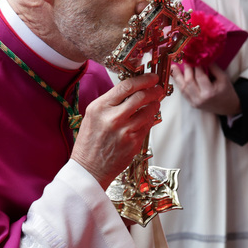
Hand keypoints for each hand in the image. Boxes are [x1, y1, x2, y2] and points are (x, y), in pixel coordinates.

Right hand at [72, 73, 163, 189]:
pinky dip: (150, 119)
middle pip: (141, 96)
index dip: (143, 79)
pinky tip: (147, 118)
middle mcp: (113, 118)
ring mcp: (125, 131)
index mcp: (100, 107)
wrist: (88, 169)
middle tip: (158, 88)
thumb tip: (132, 90)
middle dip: (154, 90)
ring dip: (155, 105)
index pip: (127, 86)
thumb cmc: (89, 143)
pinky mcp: (134, 143)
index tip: (151, 77)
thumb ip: (111, 102)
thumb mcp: (93, 115)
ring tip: (154, 103)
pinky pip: (147, 126)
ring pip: (149, 111)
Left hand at [170, 62, 240, 116]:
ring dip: (177, 76)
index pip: (200, 76)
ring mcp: (194, 102)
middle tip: (185, 58)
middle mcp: (200, 99)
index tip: (194, 56)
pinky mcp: (192, 104)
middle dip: (186, 68)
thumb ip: (214, 68)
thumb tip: (203, 57)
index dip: (196, 65)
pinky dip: (179, 83)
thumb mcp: (224, 78)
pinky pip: (183, 92)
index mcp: (209, 93)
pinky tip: (176, 76)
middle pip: (189, 81)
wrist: (228, 107)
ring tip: (174, 66)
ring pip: (183, 87)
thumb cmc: (227, 91)